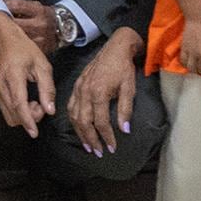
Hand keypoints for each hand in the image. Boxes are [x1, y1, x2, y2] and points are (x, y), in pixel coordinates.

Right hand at [0, 9, 58, 132]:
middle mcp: (1, 86)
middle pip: (14, 115)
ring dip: (24, 116)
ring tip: (35, 102)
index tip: (34, 132)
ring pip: (10, 116)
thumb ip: (47, 88)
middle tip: (42, 104)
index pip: (19, 104)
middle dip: (30, 117)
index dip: (27, 120)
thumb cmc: (24, 50)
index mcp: (13, 76)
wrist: (4, 41)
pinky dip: (19, 113)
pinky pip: (7, 111)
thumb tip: (50, 110)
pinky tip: (28, 102)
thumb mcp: (42, 65)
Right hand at [60, 28, 141, 155]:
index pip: (101, 122)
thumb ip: (125, 110)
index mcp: (99, 92)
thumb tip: (124, 129)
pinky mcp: (77, 86)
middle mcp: (85, 92)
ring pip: (75, 116)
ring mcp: (79, 88)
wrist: (115, 48)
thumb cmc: (124, 67)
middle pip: (84, 122)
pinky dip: (74, 120)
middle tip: (98, 152)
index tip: (112, 148)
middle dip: (91, 140)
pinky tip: (79, 127)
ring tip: (88, 145)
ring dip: (81, 133)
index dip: (107, 137)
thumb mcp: (129, 88)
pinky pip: (71, 106)